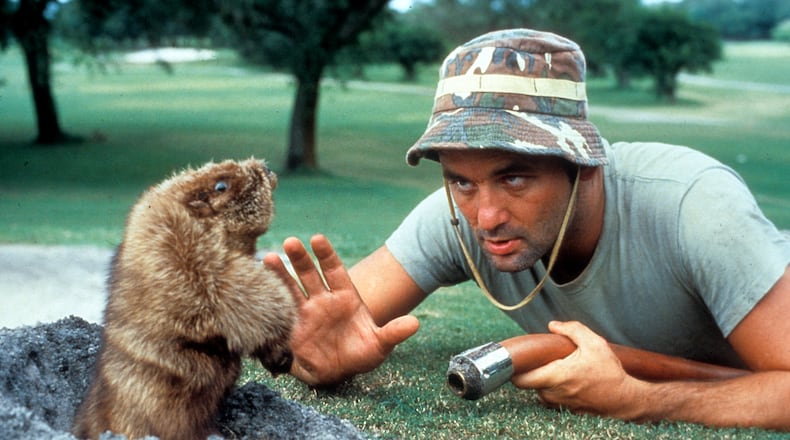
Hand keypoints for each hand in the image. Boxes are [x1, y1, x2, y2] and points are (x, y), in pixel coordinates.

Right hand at [263, 234, 418, 385]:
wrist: (338, 372)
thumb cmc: (360, 354)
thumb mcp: (379, 345)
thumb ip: (393, 333)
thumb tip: (415, 323)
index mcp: (345, 296)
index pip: (334, 269)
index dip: (326, 254)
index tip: (317, 239)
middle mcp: (323, 298)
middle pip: (310, 273)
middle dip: (300, 258)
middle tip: (291, 242)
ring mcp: (305, 310)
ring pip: (291, 286)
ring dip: (280, 273)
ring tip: (268, 258)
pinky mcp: (291, 325)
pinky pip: (279, 308)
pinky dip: (269, 297)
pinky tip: (257, 283)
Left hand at [511, 321, 642, 416]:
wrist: (625, 399)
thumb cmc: (610, 372)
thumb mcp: (594, 344)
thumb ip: (572, 329)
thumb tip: (553, 325)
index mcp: (556, 376)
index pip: (520, 379)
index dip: (513, 369)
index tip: (518, 358)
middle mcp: (554, 393)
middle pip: (528, 383)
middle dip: (530, 371)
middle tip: (540, 359)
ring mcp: (559, 404)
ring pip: (539, 390)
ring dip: (543, 380)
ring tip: (558, 367)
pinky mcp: (566, 410)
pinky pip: (552, 397)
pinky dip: (554, 388)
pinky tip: (567, 379)